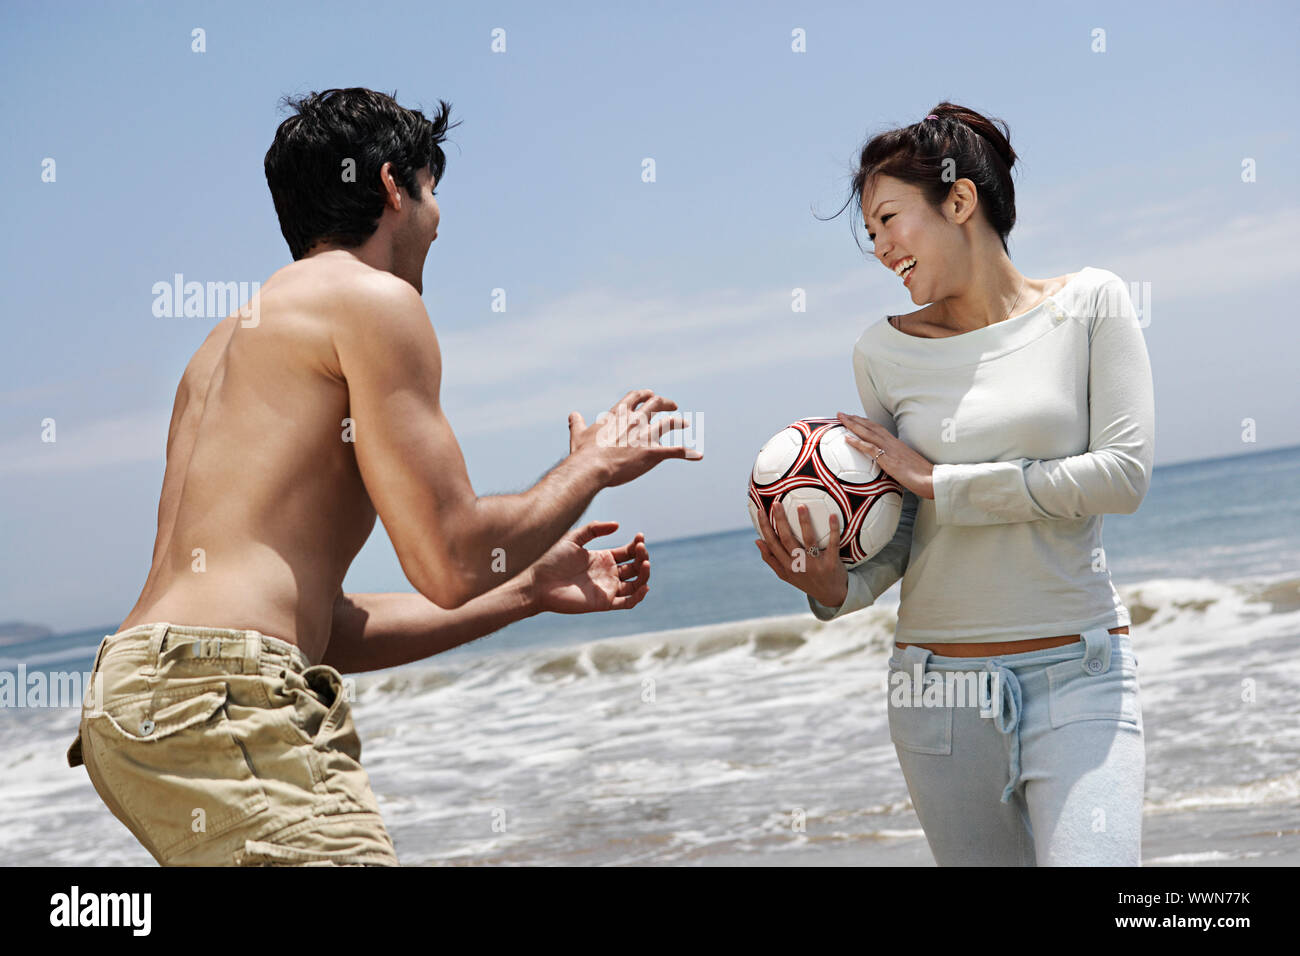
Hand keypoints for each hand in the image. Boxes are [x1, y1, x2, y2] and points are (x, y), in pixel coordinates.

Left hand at [526, 520, 649, 614]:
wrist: (536, 582)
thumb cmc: (549, 559)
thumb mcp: (573, 538)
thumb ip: (594, 529)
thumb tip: (618, 525)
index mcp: (601, 558)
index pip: (627, 552)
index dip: (636, 545)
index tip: (639, 537)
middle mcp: (607, 574)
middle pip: (635, 567)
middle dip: (642, 556)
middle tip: (640, 548)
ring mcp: (606, 589)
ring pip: (635, 584)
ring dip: (645, 574)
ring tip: (645, 563)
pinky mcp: (603, 603)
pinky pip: (626, 603)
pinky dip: (638, 597)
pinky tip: (643, 586)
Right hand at [568, 389, 702, 487]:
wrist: (592, 467)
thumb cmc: (584, 453)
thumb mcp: (579, 435)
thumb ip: (578, 424)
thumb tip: (573, 415)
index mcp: (618, 415)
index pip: (634, 397)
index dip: (644, 395)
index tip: (649, 395)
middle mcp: (635, 420)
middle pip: (655, 404)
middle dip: (665, 402)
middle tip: (672, 405)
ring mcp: (645, 435)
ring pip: (668, 423)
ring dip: (678, 422)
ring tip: (685, 423)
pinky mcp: (653, 452)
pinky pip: (675, 451)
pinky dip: (688, 453)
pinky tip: (697, 455)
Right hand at [754, 501, 848, 608]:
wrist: (831, 595)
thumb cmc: (806, 580)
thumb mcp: (786, 574)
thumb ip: (771, 559)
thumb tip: (758, 540)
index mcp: (786, 566)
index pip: (772, 544)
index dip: (765, 527)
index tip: (760, 511)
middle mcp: (799, 565)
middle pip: (787, 539)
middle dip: (780, 520)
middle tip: (777, 503)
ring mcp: (815, 564)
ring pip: (808, 540)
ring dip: (804, 522)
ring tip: (801, 506)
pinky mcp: (832, 564)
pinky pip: (833, 544)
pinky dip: (833, 530)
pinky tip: (833, 516)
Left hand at [836, 411, 934, 499]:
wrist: (931, 479)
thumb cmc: (922, 476)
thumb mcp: (907, 466)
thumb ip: (897, 463)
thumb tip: (891, 468)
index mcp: (897, 444)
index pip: (878, 429)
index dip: (866, 423)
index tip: (854, 418)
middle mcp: (892, 443)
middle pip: (871, 426)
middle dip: (855, 419)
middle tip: (842, 413)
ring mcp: (890, 449)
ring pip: (868, 432)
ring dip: (852, 424)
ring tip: (841, 418)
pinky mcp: (888, 459)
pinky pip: (869, 448)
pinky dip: (857, 442)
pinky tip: (846, 438)